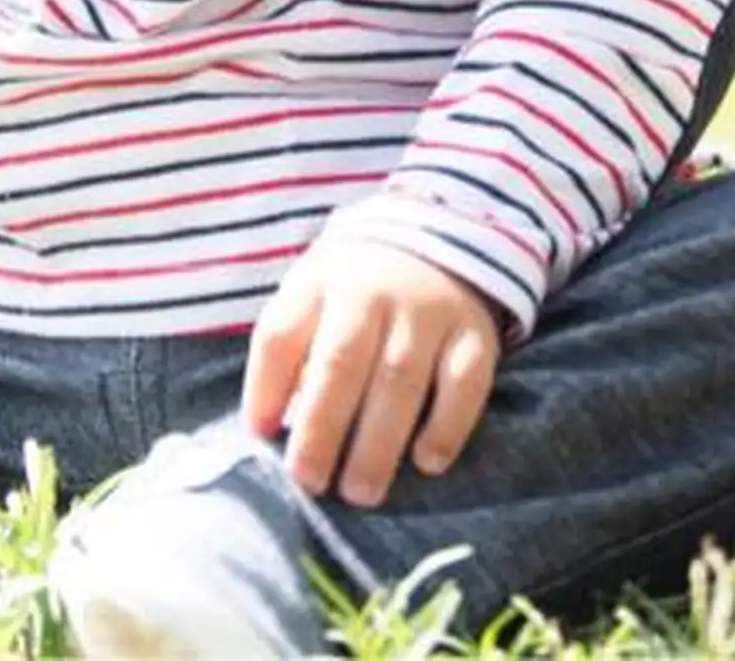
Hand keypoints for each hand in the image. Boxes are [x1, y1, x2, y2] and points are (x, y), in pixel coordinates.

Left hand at [241, 237, 500, 506]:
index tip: (259, 436)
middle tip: (310, 483)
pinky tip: (427, 462)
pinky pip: (465, 382)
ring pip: (400, 380)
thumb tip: (264, 427)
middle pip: (340, 362)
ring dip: (378, 443)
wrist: (438, 240)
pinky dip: (447, 425)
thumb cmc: (356, 290)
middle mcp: (372, 293)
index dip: (264, 388)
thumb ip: (287, 352)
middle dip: (322, 429)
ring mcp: (427, 310)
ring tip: (360, 493)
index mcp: (319, 284)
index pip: (282, 334)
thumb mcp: (312, 296)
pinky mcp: (475, 332)